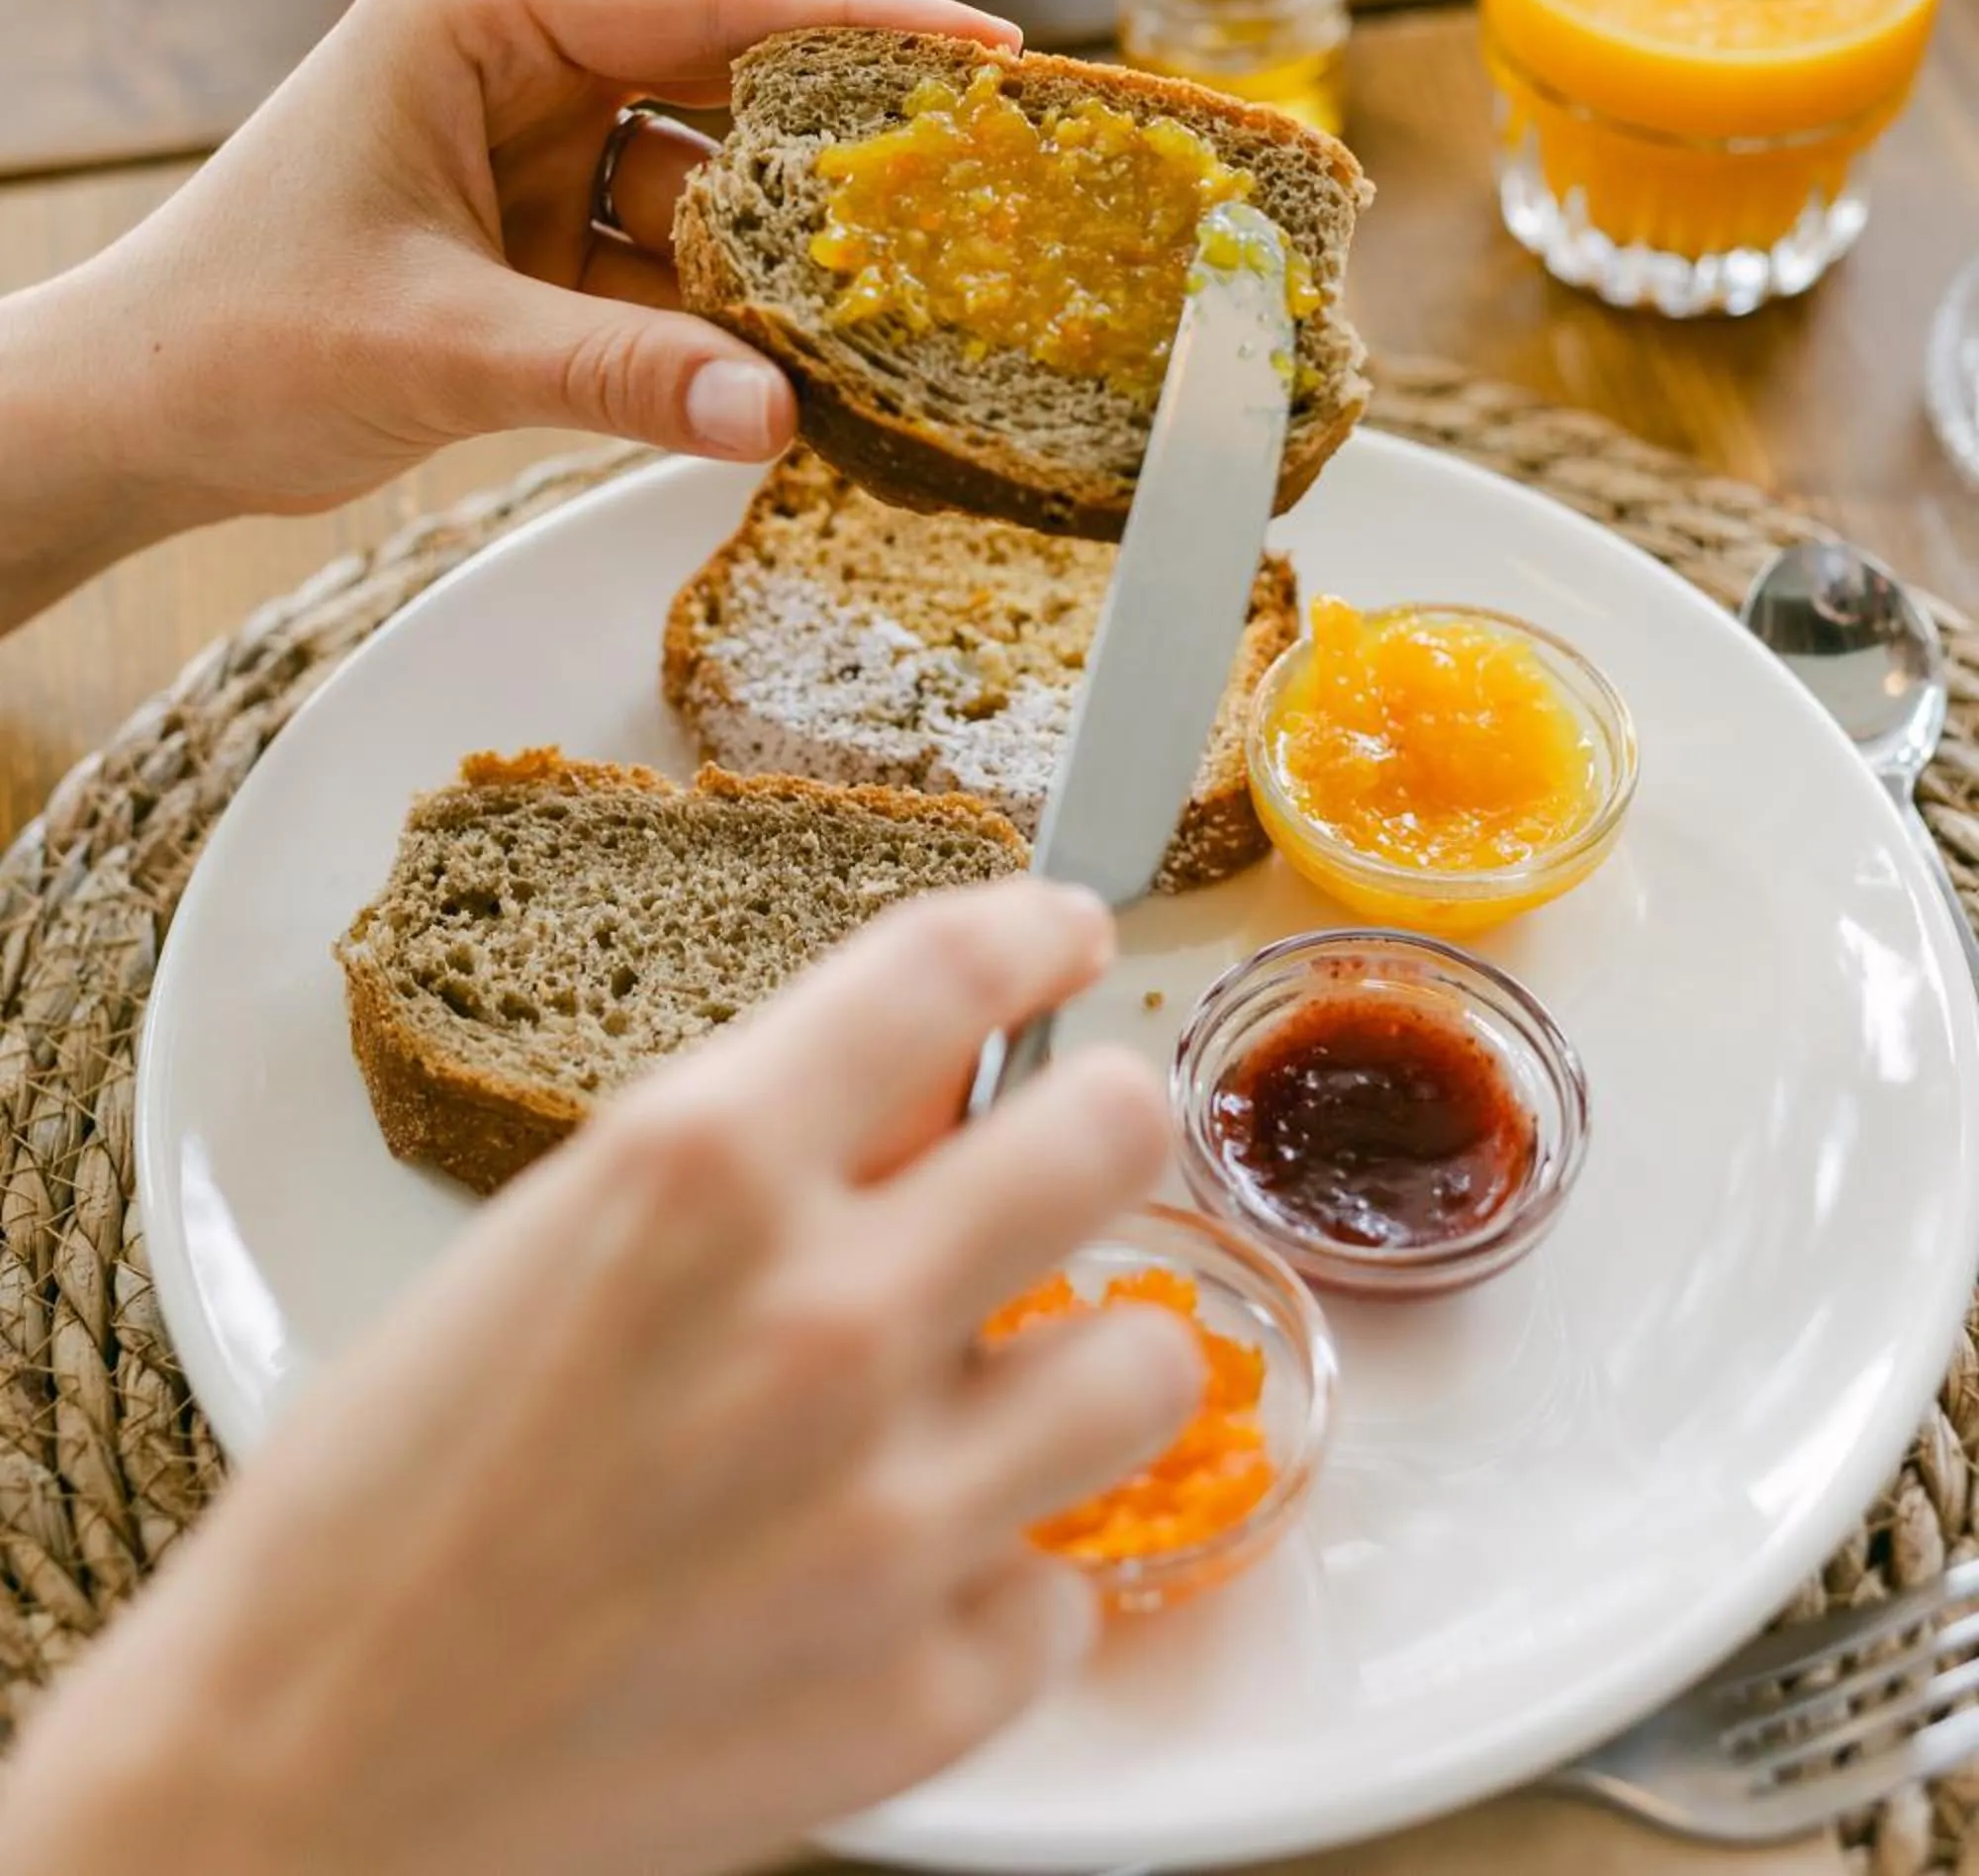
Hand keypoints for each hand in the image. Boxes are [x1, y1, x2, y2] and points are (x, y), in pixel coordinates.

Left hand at [0, 0, 1015, 622]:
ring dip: (782, 255)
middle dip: (835, 147)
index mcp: (475, 7)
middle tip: (972, 186)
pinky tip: (800, 364)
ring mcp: (529, 143)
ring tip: (898, 307)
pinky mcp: (535, 232)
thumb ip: (617, 380)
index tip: (982, 50)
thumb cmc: (235, 337)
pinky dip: (723, 317)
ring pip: (706, 183)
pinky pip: (666, 263)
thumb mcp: (439, 346)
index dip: (854, 27)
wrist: (134, 422)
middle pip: (724, 80)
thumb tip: (778, 417)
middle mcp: (513, 52)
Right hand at [2, 886, 1192, 1875]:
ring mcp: (889, 1515)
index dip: (1033, 932)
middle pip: (1114, 1132)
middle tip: (1070, 1147)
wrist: (300, 1763)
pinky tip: (907, 1566)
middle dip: (1101, 1119)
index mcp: (701, 1168)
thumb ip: (755, 1150)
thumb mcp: (557, 1232)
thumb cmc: (388, 1492)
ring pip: (1149, 1360)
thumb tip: (931, 1082)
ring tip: (1003, 1376)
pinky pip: (1063, 1584)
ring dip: (1083, 1352)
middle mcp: (822, 1318)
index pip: (952, 970)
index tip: (1061, 937)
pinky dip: (1000, 1570)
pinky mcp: (919, 1691)